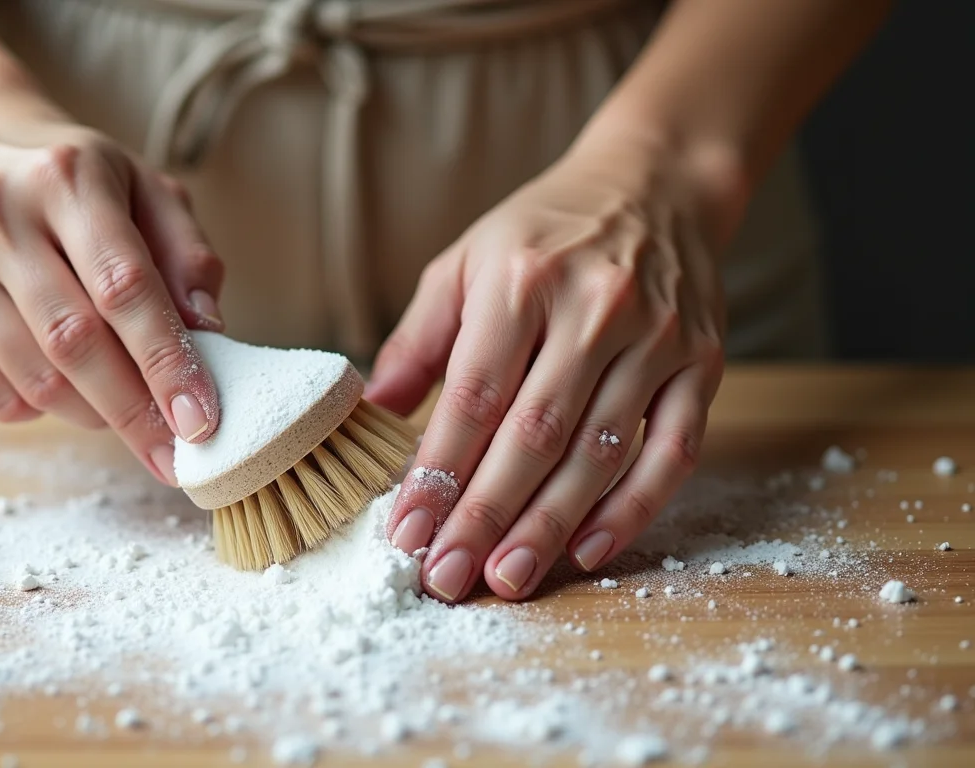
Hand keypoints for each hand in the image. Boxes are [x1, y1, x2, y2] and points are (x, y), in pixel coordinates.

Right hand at [0, 93, 222, 484]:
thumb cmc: (80, 186)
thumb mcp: (149, 192)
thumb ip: (188, 257)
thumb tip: (209, 333)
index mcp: (67, 176)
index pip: (124, 285)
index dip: (166, 360)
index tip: (200, 420)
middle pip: (75, 341)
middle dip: (135, 411)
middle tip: (176, 455)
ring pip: (35, 377)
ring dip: (96, 415)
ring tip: (128, 413)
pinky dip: (44, 409)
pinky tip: (66, 386)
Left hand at [366, 136, 728, 601]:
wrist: (656, 185)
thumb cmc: (545, 232)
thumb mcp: (465, 262)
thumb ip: (418, 338)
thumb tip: (374, 412)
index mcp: (522, 281)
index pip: (474, 397)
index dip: (438, 473)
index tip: (406, 533)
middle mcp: (594, 310)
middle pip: (534, 435)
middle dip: (485, 516)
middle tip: (447, 577)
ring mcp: (656, 340)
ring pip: (600, 453)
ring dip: (550, 526)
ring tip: (506, 578)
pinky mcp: (704, 363)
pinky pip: (671, 451)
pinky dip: (633, 509)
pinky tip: (588, 549)